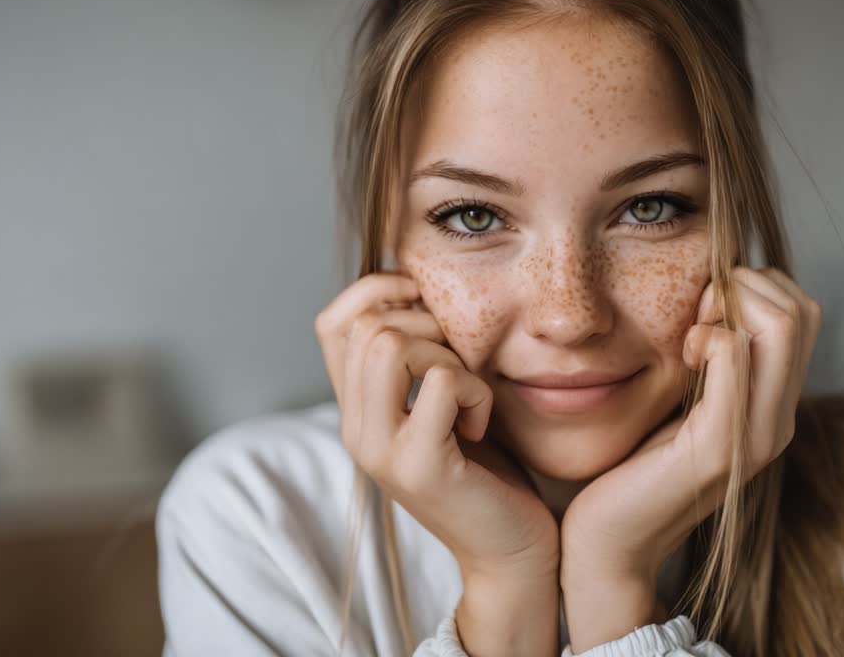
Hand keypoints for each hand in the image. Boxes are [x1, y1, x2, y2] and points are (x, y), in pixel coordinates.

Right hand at [314, 273, 559, 580]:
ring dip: (448, 357)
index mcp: (357, 410)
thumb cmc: (487, 470)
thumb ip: (417, 360)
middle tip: (461, 369)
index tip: (431, 315)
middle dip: (428, 327)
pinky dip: (475, 392)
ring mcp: (380, 450)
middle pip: (365, 326)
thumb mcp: (440, 404)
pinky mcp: (418, 466)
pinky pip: (438, 380)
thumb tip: (418, 291)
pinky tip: (480, 426)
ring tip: (467, 398)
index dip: (381, 294)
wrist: (511, 551)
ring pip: (389, 344)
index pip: (332, 321)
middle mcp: (355, 430)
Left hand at [558, 266, 820, 650]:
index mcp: (774, 407)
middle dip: (747, 286)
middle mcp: (779, 420)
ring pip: (781, 326)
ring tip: (691, 336)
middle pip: (802, 311)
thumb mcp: (682, 401)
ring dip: (728, 306)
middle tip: (698, 313)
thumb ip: (709, 360)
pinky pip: (735, 357)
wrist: (611, 542)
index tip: (706, 308)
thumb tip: (712, 293)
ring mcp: (758, 434)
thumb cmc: (634, 466)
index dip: (757, 288)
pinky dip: (709, 337)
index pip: (804, 313)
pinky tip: (684, 355)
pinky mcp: (721, 444)